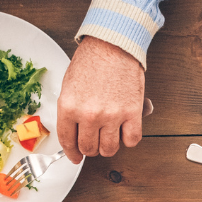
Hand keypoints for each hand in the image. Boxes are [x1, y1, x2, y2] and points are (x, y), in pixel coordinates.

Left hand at [56, 37, 145, 163]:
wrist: (113, 44)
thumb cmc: (91, 61)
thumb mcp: (69, 86)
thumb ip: (70, 111)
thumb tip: (74, 133)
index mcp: (69, 107)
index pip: (68, 141)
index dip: (72, 153)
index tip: (76, 157)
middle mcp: (89, 114)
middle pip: (89, 148)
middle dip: (90, 149)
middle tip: (93, 143)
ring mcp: (112, 115)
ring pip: (109, 149)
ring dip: (108, 146)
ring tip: (109, 137)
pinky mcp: (132, 112)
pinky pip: (131, 140)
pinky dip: (128, 139)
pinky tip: (125, 130)